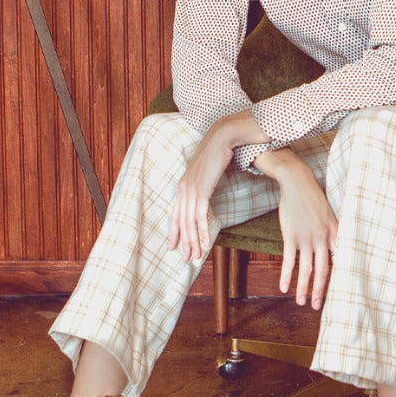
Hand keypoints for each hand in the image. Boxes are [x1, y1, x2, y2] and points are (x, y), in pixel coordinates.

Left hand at [170, 119, 236, 262]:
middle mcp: (183, 189)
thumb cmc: (216, 152)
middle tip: (187, 258)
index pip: (175, 213)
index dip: (174, 231)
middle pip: (181, 222)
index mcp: (182, 185)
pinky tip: (206, 243)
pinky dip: (203, 231)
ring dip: (193, 241)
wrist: (221, 138)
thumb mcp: (206, 171)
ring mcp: (191, 190)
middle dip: (184, 242)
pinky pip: (201, 216)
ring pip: (189, 222)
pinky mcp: (201, 191)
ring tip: (197, 256)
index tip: (174, 246)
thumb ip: (202, 183)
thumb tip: (204, 191)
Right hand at [256, 149, 337, 308]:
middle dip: (320, 291)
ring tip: (302, 302)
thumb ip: (334, 233)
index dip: (338, 278)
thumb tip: (338, 250)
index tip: (338, 293)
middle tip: (318, 307)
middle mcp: (321, 238)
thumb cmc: (314, 197)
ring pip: (305, 269)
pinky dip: (286, 275)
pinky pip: (288, 260)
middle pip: (322, 270)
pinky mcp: (290, 236)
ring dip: (303, 288)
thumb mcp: (330, 214)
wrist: (297, 182)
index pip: (338, 261)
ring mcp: (305, 238)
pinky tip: (282, 287)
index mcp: (334, 233)